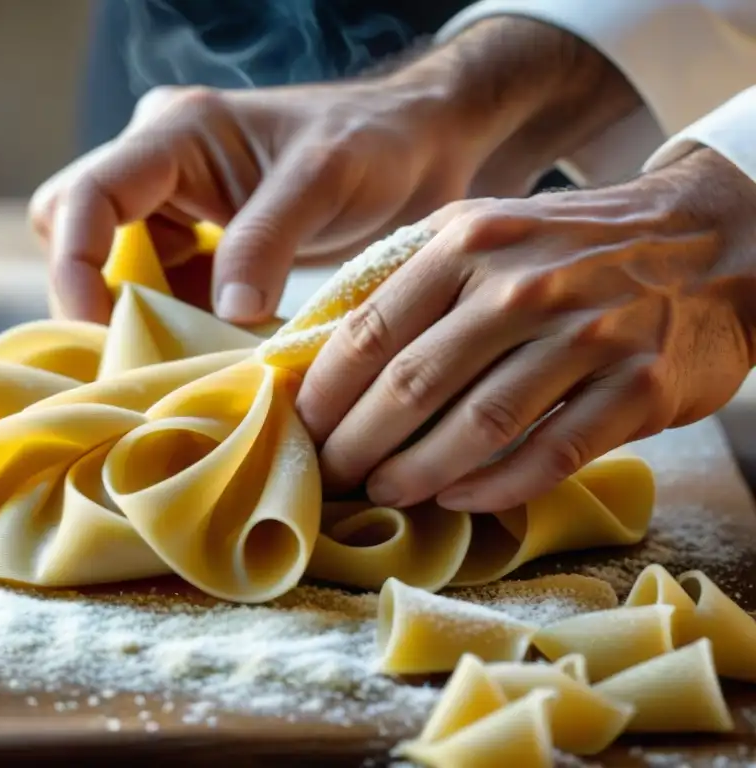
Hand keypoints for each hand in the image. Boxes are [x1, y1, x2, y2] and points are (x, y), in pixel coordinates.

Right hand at [30, 81, 475, 324]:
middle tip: (131, 355)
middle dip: (93, 295)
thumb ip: (267, 240)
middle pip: (78, 232)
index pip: (85, 197)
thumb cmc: (376, 144)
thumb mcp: (324, 180)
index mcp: (176, 133)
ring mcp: (180, 207)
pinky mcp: (204, 245)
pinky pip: (163, 290)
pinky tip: (202, 357)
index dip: (75, 265)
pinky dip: (173, 326)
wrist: (420, 149)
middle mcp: (162, 166)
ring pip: (119, 269)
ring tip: (173, 367)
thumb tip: (224, 317)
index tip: (97, 330)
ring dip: (136, 317)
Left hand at [296, 148, 755, 511]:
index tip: (301, 432)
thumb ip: (407, 278)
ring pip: (476, 427)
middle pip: (412, 386)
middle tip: (333, 477)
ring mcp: (586, 335)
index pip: (371, 331)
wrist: (708, 242)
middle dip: (358, 445)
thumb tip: (315, 346)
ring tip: (384, 492)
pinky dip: (494, 487)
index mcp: (469, 242)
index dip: (326, 395)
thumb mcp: (483, 232)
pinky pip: (547, 455)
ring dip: (416, 473)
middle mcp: (524, 285)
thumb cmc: (567, 249)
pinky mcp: (637, 387)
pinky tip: (458, 499)